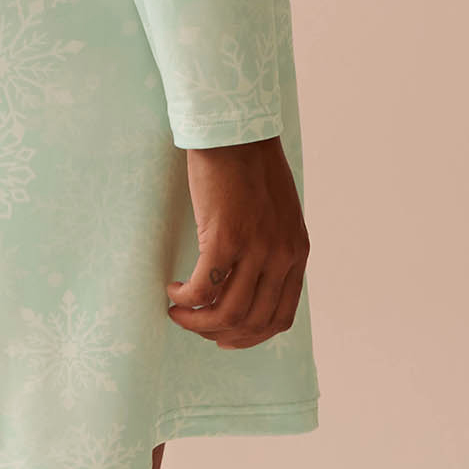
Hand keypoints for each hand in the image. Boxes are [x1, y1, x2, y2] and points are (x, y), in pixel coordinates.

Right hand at [165, 135, 308, 346]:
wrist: (235, 132)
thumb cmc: (251, 165)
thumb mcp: (278, 212)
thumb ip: (273, 245)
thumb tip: (251, 279)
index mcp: (296, 252)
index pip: (279, 316)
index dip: (250, 336)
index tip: (225, 337)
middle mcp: (281, 256)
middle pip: (252, 321)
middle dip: (219, 333)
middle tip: (194, 325)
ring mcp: (256, 249)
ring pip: (227, 312)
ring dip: (197, 321)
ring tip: (177, 312)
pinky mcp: (225, 238)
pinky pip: (204, 288)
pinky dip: (186, 298)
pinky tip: (173, 289)